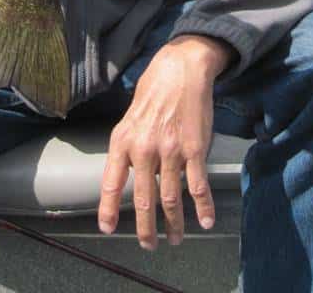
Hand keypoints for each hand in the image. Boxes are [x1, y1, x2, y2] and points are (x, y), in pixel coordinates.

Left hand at [98, 34, 232, 249]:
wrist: (182, 68)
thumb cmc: (154, 89)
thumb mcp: (130, 115)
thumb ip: (128, 145)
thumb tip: (130, 173)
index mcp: (123, 139)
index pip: (112, 182)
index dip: (109, 208)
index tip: (107, 228)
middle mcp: (144, 148)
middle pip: (144, 199)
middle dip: (146, 228)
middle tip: (148, 245)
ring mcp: (171, 150)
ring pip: (170, 198)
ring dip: (173, 223)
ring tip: (175, 238)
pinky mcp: (195, 149)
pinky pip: (197, 185)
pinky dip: (202, 207)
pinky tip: (205, 220)